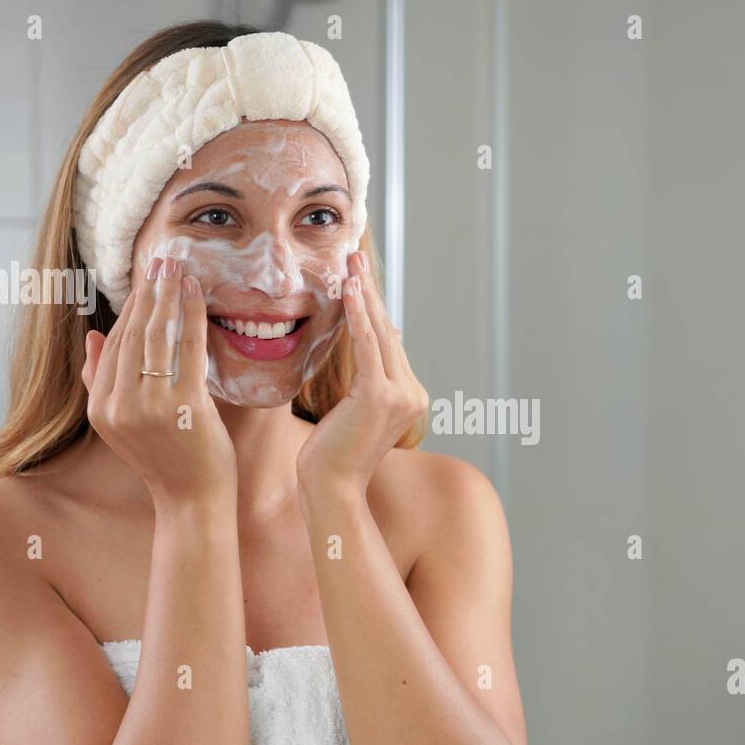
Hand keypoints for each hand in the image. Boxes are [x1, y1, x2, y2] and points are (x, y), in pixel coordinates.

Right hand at [82, 256, 235, 506]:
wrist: (192, 501)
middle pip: (133, 336)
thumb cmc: (167, 461)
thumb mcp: (123, 425)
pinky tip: (197, 294)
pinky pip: (186, 350)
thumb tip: (92, 336)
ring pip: (157, 337)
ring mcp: (148, 407)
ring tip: (177, 269)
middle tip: (161, 261)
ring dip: (168, 297)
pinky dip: (192, 316)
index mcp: (99, 408)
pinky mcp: (181, 407)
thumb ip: (102, 382)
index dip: (130, 309)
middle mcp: (117, 406)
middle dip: (148, 294)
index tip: (144, 281)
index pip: (114, 345)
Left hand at [295, 249, 427, 496]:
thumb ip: (372, 376)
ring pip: (379, 334)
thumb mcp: (356, 409)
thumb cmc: (333, 455)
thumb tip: (391, 336)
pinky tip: (350, 290)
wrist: (331, 489)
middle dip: (370, 290)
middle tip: (354, 255)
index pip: (388, 343)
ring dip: (364, 294)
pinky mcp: (380, 396)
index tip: (360, 277)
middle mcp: (413, 394)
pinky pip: (367, 346)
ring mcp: (401, 395)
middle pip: (387, 331)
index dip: (374, 307)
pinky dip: (358, 316)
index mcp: (410, 397)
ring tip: (351, 262)